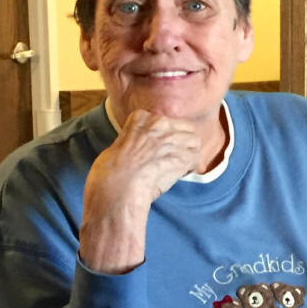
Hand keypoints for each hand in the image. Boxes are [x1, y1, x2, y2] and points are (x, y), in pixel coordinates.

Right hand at [80, 110, 200, 272]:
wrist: (117, 189)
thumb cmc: (110, 175)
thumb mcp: (117, 147)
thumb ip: (134, 141)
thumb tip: (141, 149)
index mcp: (140, 117)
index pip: (164, 121)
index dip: (166, 136)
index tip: (160, 149)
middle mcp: (158, 123)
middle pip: (184, 127)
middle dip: (182, 142)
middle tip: (175, 158)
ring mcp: (172, 139)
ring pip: (194, 141)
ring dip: (189, 154)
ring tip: (179, 167)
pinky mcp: (182, 157)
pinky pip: (196, 159)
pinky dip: (191, 168)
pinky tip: (180, 176)